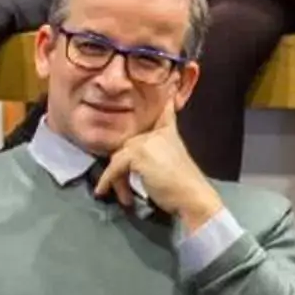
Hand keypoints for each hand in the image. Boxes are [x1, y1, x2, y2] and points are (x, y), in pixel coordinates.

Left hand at [97, 106, 223, 227]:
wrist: (192, 196)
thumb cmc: (184, 187)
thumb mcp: (171, 163)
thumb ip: (155, 155)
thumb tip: (133, 162)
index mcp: (169, 134)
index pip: (165, 114)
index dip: (165, 105)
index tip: (167, 97)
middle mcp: (158, 133)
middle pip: (128, 145)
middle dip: (122, 167)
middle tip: (125, 191)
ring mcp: (147, 141)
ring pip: (119, 156)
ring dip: (116, 178)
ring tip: (125, 197)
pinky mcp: (138, 153)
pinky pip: (114, 167)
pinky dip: (107, 180)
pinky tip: (102, 191)